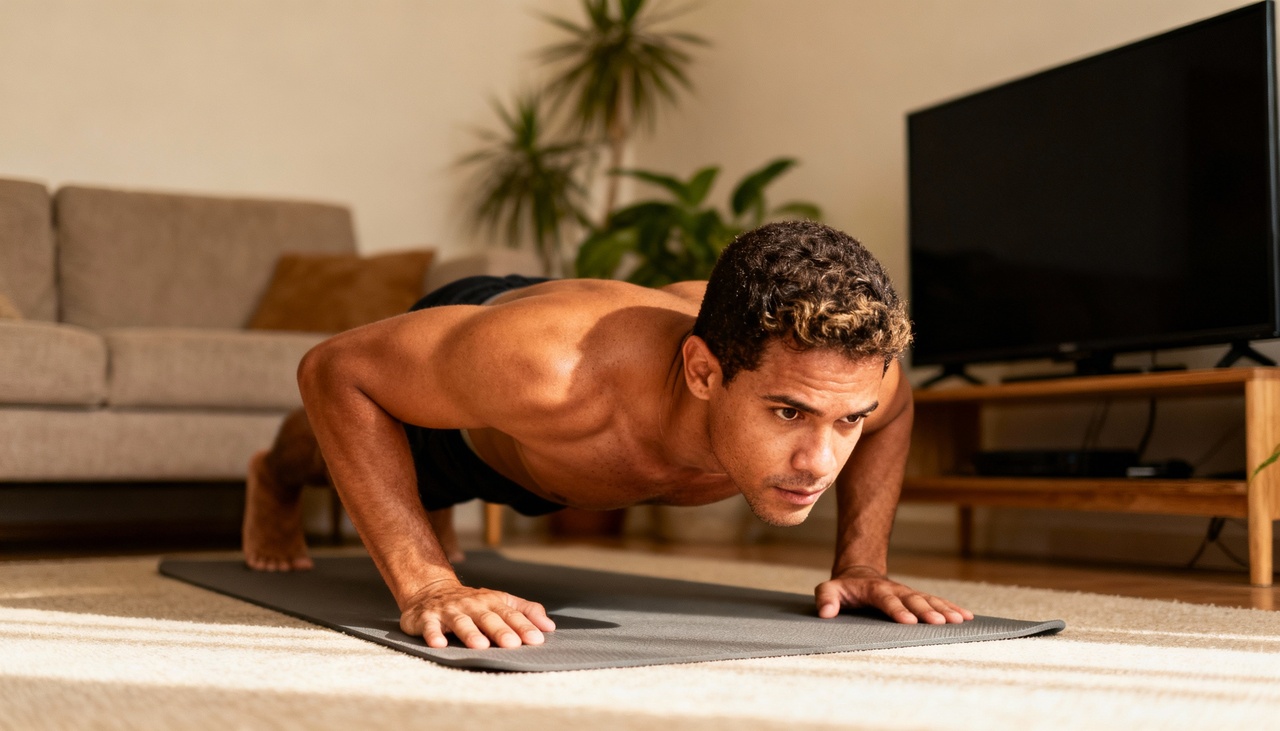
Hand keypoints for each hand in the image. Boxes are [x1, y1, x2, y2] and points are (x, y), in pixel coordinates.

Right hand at [400, 579, 556, 648]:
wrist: (431, 590)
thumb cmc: (473, 603)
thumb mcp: (501, 601)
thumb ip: (526, 611)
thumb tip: (550, 626)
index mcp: (491, 602)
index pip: (511, 614)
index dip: (524, 626)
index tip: (536, 639)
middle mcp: (472, 605)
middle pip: (488, 618)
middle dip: (500, 631)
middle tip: (512, 644)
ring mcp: (449, 611)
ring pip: (461, 622)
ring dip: (471, 633)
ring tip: (481, 646)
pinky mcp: (427, 618)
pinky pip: (430, 626)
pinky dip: (434, 634)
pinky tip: (439, 644)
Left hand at [815, 566, 973, 624]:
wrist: (860, 575)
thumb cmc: (844, 588)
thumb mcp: (829, 589)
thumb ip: (826, 598)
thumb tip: (825, 612)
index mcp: (874, 589)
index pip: (887, 599)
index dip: (897, 610)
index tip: (909, 622)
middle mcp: (895, 590)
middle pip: (913, 599)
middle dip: (927, 611)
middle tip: (941, 623)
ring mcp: (908, 593)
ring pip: (929, 600)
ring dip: (945, 609)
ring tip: (960, 620)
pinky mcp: (917, 598)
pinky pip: (937, 602)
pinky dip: (952, 608)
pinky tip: (967, 617)